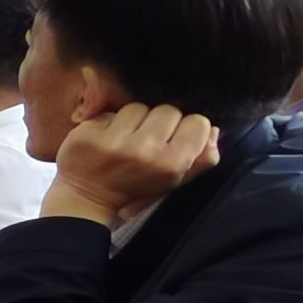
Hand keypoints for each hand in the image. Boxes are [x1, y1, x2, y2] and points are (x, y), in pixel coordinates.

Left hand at [46, 102, 218, 224]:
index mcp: (171, 164)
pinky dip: (109, 121)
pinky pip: (110, 111)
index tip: (174, 139)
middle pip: (169, 110)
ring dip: (134, 119)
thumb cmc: (136, 186)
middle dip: (160, 122)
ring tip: (126, 138)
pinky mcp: (89, 132)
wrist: (87, 195)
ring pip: (139, 107)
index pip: (198, 122)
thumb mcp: (174, 180)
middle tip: (147, 140)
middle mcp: (145, 150)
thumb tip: (215, 130)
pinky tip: (106, 137)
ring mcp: (115, 140)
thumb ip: (201, 158)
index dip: (187, 128)